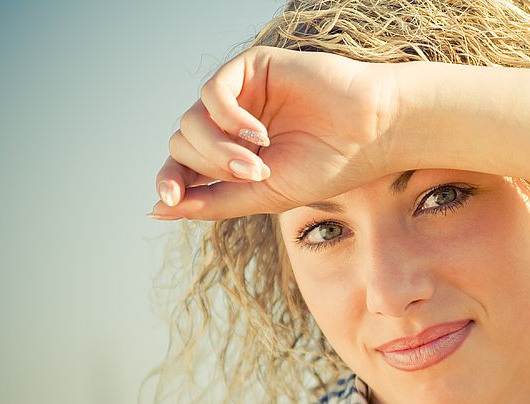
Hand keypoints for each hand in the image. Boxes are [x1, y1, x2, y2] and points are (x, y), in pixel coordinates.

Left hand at [149, 46, 400, 219]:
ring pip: (192, 121)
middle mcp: (230, 125)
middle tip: (255, 175)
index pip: (183, 167)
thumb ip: (214, 202)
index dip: (170, 182)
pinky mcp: (250, 68)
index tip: (167, 199)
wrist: (370, 134)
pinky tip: (258, 132)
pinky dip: (228, 117)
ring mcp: (239, 96)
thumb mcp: (265, 195)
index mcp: (233, 157)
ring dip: (219, 149)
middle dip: (210, 166)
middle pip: (183, 144)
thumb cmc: (328, 167)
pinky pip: (212, 92)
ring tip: (259, 162)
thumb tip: (158, 209)